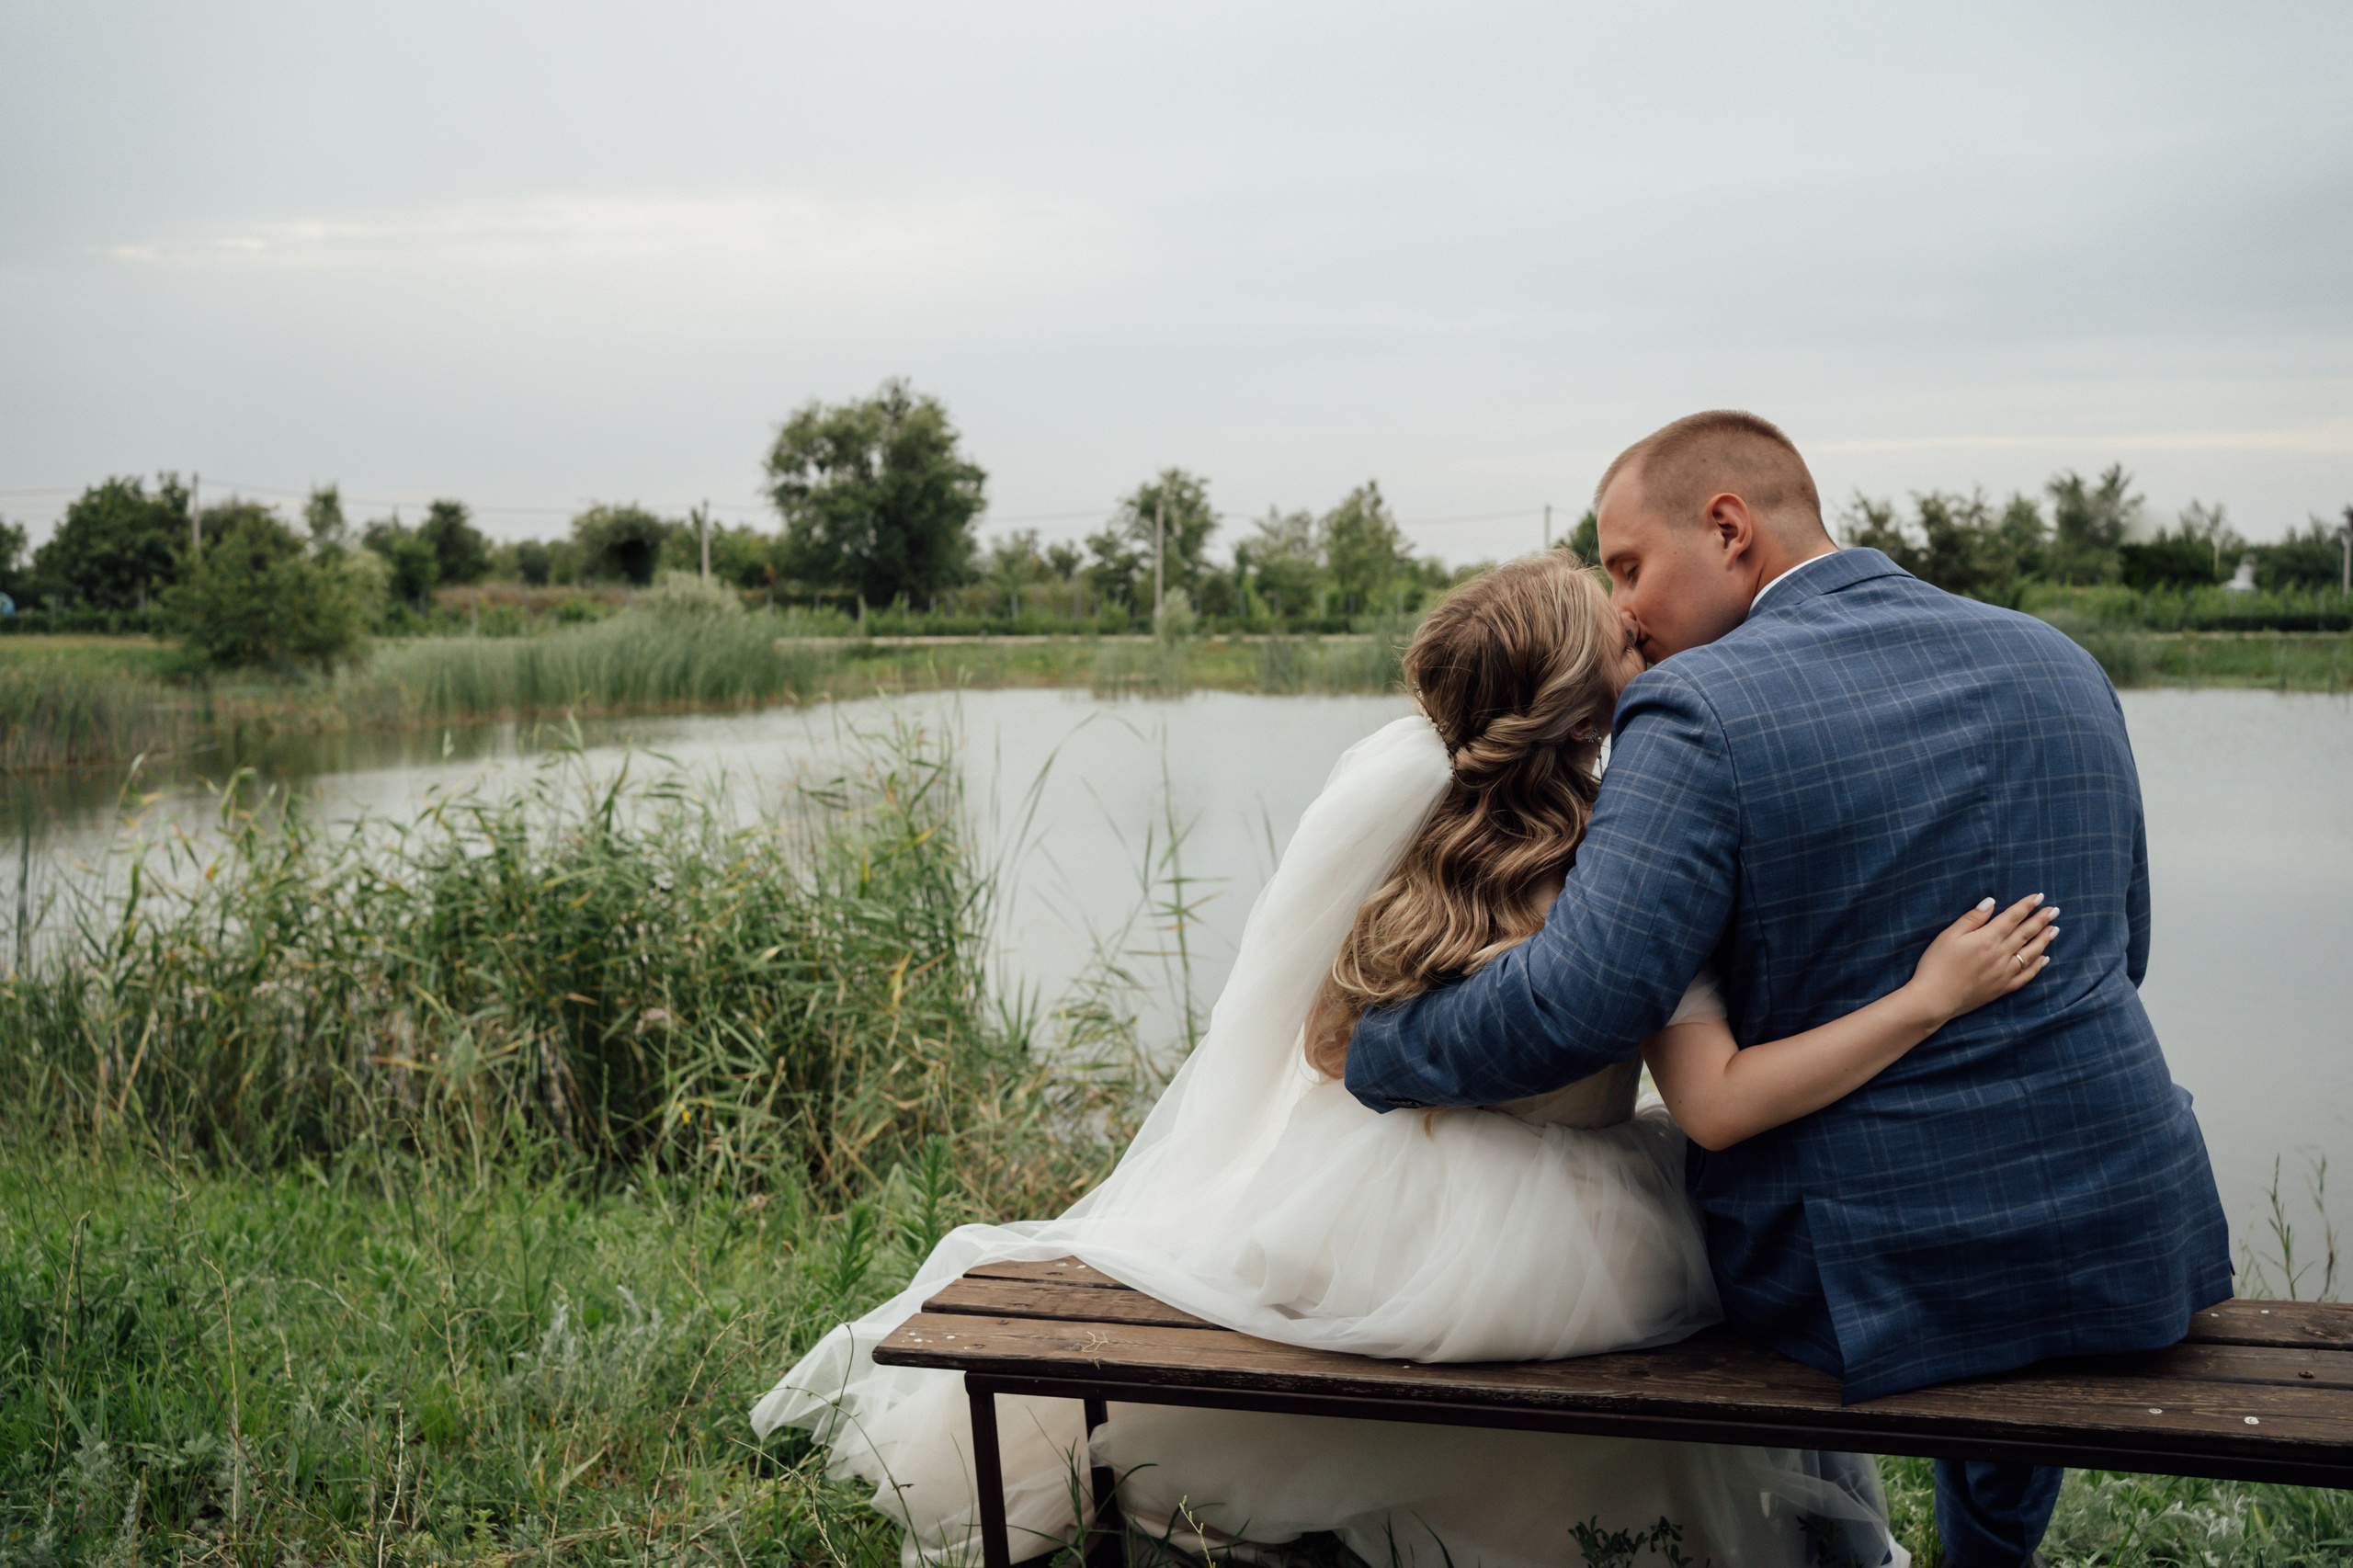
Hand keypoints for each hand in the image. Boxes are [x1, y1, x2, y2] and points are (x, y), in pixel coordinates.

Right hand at [1904, 894, 2057, 1026]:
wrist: (1935, 999)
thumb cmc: (1936, 964)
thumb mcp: (1948, 935)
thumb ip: (1972, 918)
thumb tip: (1991, 903)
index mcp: (1987, 939)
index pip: (2012, 918)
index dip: (2026, 906)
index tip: (2039, 897)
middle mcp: (2001, 954)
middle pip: (2025, 933)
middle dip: (2041, 920)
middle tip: (2055, 910)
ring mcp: (2004, 973)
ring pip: (2030, 953)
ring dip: (2044, 940)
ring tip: (2054, 930)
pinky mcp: (2002, 988)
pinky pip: (2026, 976)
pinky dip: (2037, 966)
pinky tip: (2044, 959)